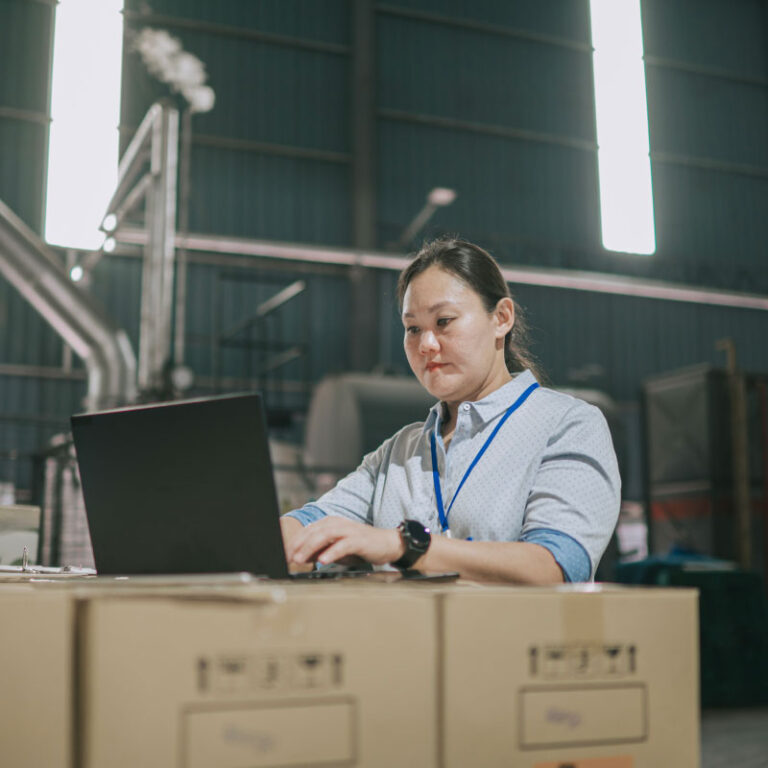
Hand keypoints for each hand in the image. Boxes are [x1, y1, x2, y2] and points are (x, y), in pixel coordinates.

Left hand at [286, 517, 404, 566]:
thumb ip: (319, 551)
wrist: (386, 544)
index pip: (306, 531)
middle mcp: (337, 523)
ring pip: (324, 535)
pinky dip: (331, 552)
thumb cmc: (360, 547)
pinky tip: (323, 560)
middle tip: (287, 559)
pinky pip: (343, 545)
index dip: (293, 543)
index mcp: (329, 523)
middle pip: (312, 532)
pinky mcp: (358, 539)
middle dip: (297, 546)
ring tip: (299, 559)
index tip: (283, 556)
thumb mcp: (336, 549)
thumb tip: (300, 557)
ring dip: (310, 547)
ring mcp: (348, 530)